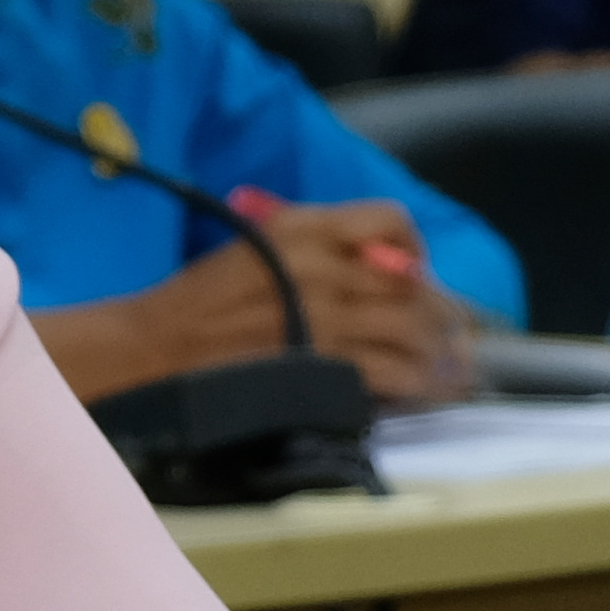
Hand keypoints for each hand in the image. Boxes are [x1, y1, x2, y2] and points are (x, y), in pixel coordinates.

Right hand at [221, 194, 478, 401]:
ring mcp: (324, 318)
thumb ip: (316, 244)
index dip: (416, 247)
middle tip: (453, 335)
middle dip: (442, 312)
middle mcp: (320, 265)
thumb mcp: (257, 246)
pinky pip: (393, 372)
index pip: (389, 220)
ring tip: (450, 369)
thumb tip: (385, 266)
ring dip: (440, 352)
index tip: (418, 272)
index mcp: (303, 227)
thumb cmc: (201, 301)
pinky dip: (418, 382)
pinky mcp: (322, 366)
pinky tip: (424, 390)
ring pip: (413, 329)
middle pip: (413, 282)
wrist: (156, 348)